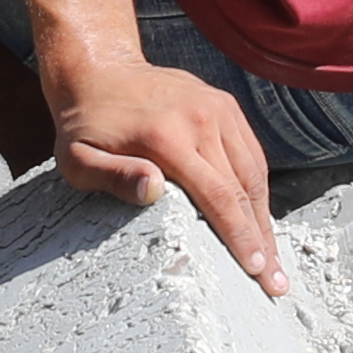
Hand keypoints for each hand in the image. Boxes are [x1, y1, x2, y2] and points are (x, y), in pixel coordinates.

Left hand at [42, 38, 286, 296]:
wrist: (99, 69)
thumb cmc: (84, 125)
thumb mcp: (77, 157)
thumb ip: (112, 176)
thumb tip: (151, 192)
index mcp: (166, 137)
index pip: (217, 195)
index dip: (240, 236)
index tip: (256, 270)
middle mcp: (200, 119)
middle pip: (243, 190)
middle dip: (262, 240)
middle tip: (276, 283)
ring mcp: (216, 108)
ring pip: (254, 172)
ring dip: (266, 218)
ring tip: (274, 258)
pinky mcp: (223, 104)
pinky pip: (251, 152)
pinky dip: (258, 188)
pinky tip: (260, 219)